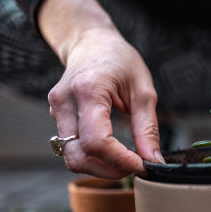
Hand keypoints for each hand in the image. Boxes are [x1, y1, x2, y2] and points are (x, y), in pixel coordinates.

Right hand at [48, 27, 161, 177]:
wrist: (92, 42)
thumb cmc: (120, 61)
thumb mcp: (143, 91)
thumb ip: (147, 128)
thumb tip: (153, 160)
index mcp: (88, 90)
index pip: (97, 141)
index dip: (120, 161)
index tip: (142, 165)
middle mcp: (65, 101)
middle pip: (78, 155)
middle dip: (109, 170)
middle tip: (135, 167)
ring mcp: (56, 110)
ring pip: (71, 156)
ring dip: (99, 168)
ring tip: (125, 161)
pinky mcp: (57, 116)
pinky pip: (71, 147)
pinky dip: (92, 157)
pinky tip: (112, 152)